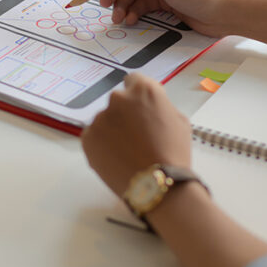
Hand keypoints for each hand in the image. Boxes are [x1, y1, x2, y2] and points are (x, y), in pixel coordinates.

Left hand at [81, 73, 191, 197]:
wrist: (157, 185)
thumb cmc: (173, 153)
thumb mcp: (179, 121)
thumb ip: (160, 106)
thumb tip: (149, 106)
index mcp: (143, 90)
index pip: (134, 80)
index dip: (138, 95)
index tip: (139, 107)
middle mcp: (117, 99)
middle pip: (118, 101)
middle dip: (125, 113)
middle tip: (136, 135)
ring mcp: (100, 118)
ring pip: (105, 120)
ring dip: (113, 130)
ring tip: (127, 152)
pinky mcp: (87, 137)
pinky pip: (94, 136)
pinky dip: (102, 144)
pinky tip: (116, 158)